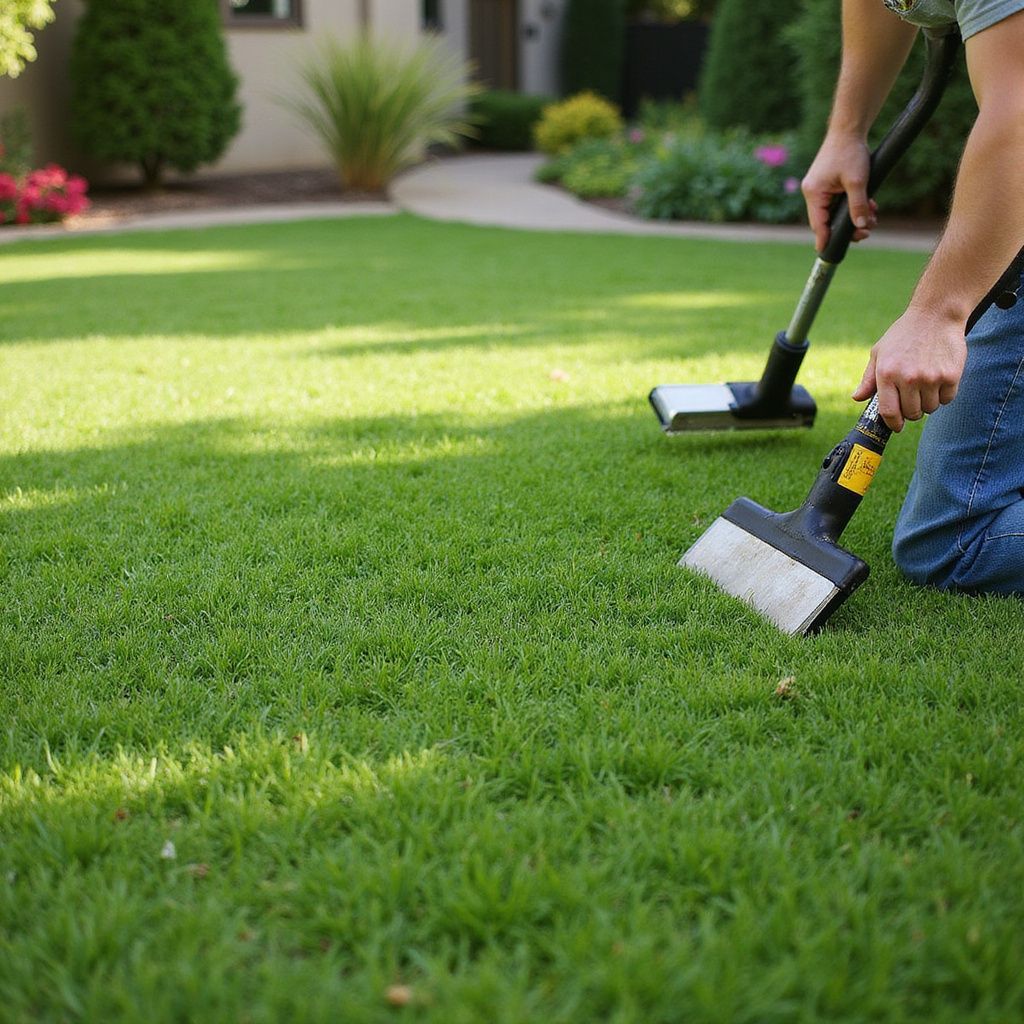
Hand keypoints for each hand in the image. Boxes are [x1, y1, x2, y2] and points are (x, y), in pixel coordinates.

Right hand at [801, 133, 877, 251]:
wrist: (850, 128)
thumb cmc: (850, 151)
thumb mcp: (858, 181)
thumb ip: (858, 205)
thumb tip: (861, 226)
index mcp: (814, 193)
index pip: (818, 224)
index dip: (825, 239)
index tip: (827, 252)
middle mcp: (814, 193)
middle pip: (828, 220)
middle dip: (848, 227)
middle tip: (866, 231)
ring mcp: (821, 188)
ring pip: (836, 211)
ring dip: (854, 216)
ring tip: (872, 217)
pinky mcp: (829, 184)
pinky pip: (840, 201)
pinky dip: (853, 205)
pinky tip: (869, 205)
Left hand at [852, 309, 967, 430]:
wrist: (936, 315)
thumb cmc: (904, 335)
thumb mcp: (879, 352)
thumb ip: (869, 378)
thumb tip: (857, 398)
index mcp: (887, 374)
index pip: (888, 411)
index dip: (893, 423)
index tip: (896, 426)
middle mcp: (908, 378)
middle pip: (912, 413)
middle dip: (912, 412)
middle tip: (913, 399)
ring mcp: (930, 377)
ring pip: (930, 408)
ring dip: (928, 402)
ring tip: (926, 385)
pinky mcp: (951, 375)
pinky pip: (947, 399)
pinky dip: (944, 395)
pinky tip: (939, 379)